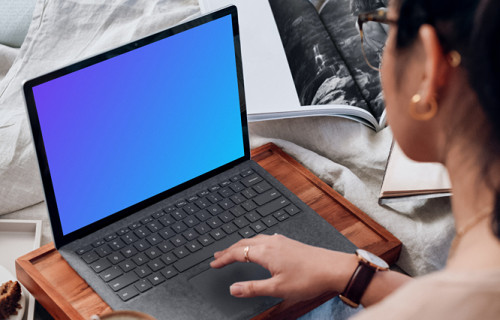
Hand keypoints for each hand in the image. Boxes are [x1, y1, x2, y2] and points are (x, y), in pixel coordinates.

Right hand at [210, 234, 356, 303]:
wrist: (332, 268)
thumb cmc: (308, 278)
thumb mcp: (277, 288)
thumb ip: (253, 288)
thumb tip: (234, 288)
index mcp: (265, 252)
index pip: (237, 253)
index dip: (223, 259)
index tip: (213, 264)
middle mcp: (271, 242)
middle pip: (243, 244)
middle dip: (228, 250)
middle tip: (217, 257)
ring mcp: (280, 241)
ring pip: (253, 240)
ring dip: (240, 246)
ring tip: (232, 251)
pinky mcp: (288, 243)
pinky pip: (264, 239)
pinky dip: (253, 243)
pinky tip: (258, 247)